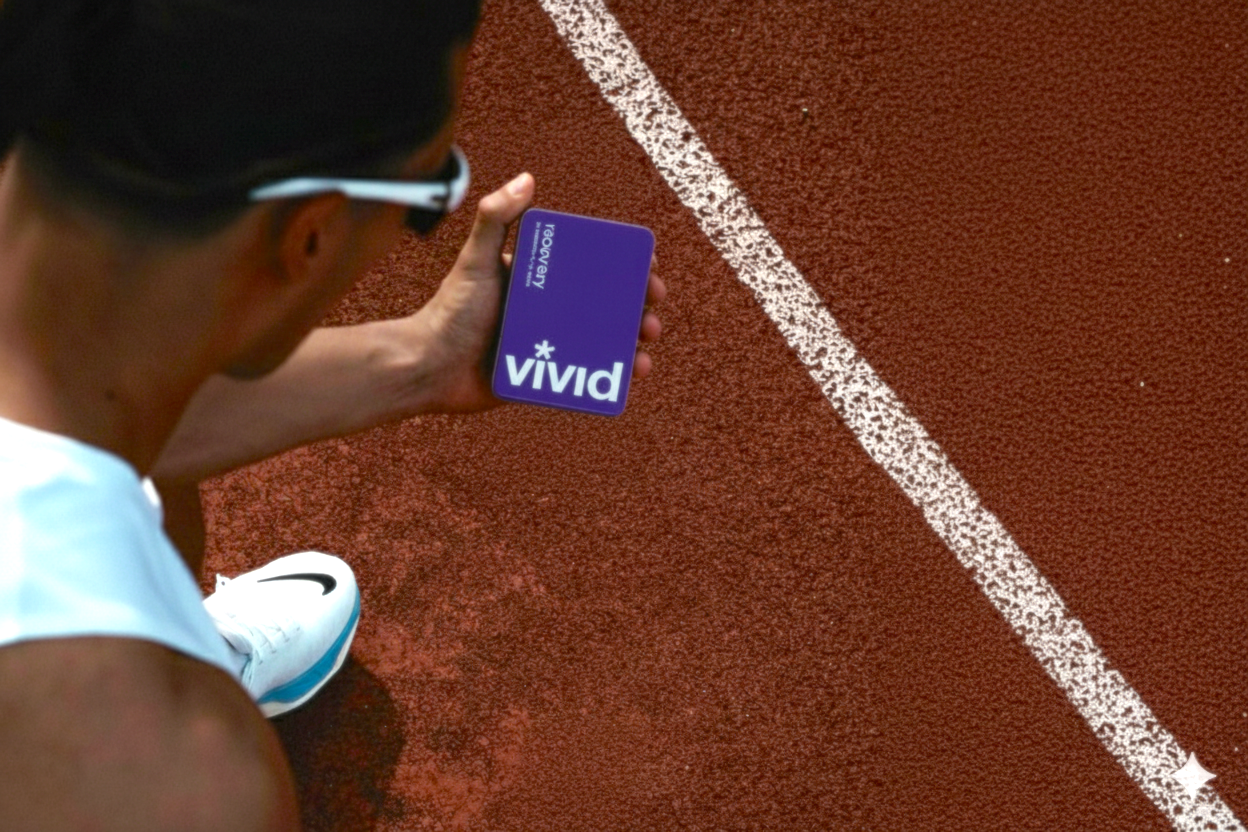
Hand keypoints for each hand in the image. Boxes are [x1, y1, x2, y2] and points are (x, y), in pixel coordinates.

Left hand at [405, 173, 666, 413]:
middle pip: (606, 305)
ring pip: (604, 340)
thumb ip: (494, 218)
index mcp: (538, 279)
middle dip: (637, 308)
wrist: (428, 369)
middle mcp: (547, 309)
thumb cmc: (449, 313)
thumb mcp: (475, 261)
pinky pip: (589, 375)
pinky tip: (633, 373)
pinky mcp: (546, 377)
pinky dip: (615, 375)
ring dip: (633, 341)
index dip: (624, 268)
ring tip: (645, 345)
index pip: (591, 267)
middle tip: (650, 314)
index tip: (647, 270)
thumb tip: (528, 178)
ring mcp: (549, 344)